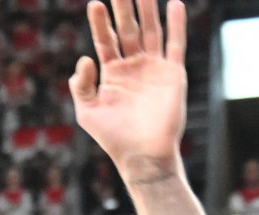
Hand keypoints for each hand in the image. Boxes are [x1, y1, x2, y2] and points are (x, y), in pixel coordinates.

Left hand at [71, 0, 186, 178]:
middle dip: (124, 7)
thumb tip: (84, 58)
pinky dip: (176, 25)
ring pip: (151, 30)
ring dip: (148, 9)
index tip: (95, 4)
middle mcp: (133, 66)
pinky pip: (175, 44)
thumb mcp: (88, 113)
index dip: (100, 22)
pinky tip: (175, 4)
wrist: (142, 155)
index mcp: (112, 74)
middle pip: (128, 29)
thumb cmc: (113, 138)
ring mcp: (154, 68)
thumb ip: (81, 86)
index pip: (105, 40)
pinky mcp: (172, 74)